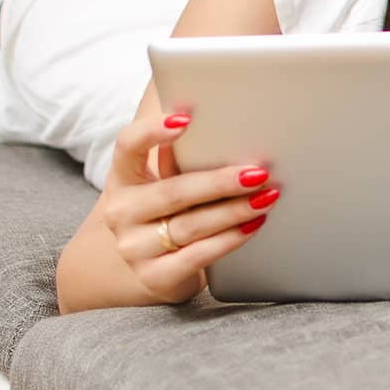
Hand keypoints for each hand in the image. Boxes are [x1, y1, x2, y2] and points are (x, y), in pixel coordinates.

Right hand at [98, 111, 279, 303]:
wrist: (148, 264)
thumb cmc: (168, 207)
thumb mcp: (162, 177)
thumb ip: (181, 149)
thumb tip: (219, 112)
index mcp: (123, 176)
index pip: (128, 145)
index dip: (153, 131)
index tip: (186, 119)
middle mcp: (122, 212)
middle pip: (174, 192)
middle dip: (220, 182)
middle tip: (259, 172)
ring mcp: (134, 247)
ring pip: (191, 225)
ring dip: (234, 210)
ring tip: (267, 197)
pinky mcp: (155, 276)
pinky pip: (197, 256)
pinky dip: (230, 240)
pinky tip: (253, 225)